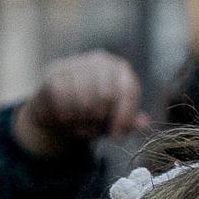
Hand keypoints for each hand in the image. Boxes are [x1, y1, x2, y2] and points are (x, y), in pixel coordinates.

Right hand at [12, 51, 147, 158]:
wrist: (57, 108)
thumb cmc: (93, 113)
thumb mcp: (114, 119)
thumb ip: (129, 122)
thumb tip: (144, 124)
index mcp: (120, 69)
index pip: (128, 91)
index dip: (124, 118)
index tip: (116, 138)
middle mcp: (100, 61)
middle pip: (106, 95)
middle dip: (101, 119)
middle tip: (94, 129)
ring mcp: (76, 63)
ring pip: (84, 100)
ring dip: (82, 120)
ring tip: (81, 125)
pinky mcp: (55, 72)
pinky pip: (63, 101)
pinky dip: (66, 116)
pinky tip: (66, 119)